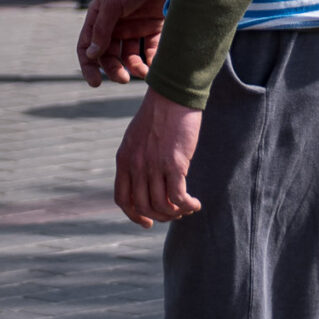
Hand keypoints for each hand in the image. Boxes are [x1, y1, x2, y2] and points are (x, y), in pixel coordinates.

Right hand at [79, 0, 167, 84]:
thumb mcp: (113, 2)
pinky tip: (156, 66)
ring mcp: (135, 27)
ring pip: (130, 56)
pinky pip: (151, 49)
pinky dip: (152, 60)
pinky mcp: (154, 27)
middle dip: (114, 69)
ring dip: (134, 67)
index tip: (95, 83)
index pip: (87, 47)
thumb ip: (102, 29)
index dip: (89, 66)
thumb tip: (91, 54)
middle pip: (109, 56)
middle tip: (123, 79)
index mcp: (99, 18)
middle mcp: (115, 25)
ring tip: (143, 73)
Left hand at [114, 86, 202, 227]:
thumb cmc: (159, 113)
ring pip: (161, 205)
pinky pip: (178, 198)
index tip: (148, 222)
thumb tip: (146, 180)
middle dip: (160, 216)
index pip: (122, 199)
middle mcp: (136, 166)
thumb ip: (136, 158)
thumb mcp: (137, 137)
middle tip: (174, 214)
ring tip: (187, 208)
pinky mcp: (174, 164)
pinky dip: (187, 206)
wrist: (173, 95)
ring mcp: (154, 166)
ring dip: (176, 213)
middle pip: (143, 206)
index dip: (134, 215)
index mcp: (124, 159)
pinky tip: (195, 204)